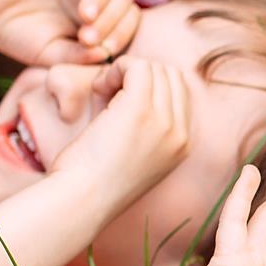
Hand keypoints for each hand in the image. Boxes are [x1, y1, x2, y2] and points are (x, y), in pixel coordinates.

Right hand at [0, 0, 137, 64]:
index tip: (103, 49)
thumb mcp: (55, 55)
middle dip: (112, 20)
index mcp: (100, 14)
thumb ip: (82, 56)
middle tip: (88, 36)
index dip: (122, 34)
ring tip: (85, 15)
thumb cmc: (21, 36)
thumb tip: (107, 53)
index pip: (129, 19)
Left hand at [42, 58, 191, 210]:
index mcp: (183, 144)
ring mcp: (164, 121)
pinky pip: (136, 65)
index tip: (119, 100)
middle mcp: (180, 132)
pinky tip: (99, 88)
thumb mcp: (130, 152)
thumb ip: (139, 121)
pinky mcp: (139, 110)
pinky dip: (116, 68)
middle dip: (139, 74)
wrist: (82, 200)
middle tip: (109, 93)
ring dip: (125, 71)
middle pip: (171, 75)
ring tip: (102, 93)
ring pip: (154, 67)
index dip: (150, 86)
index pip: (181, 92)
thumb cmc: (93, 179)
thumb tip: (124, 79)